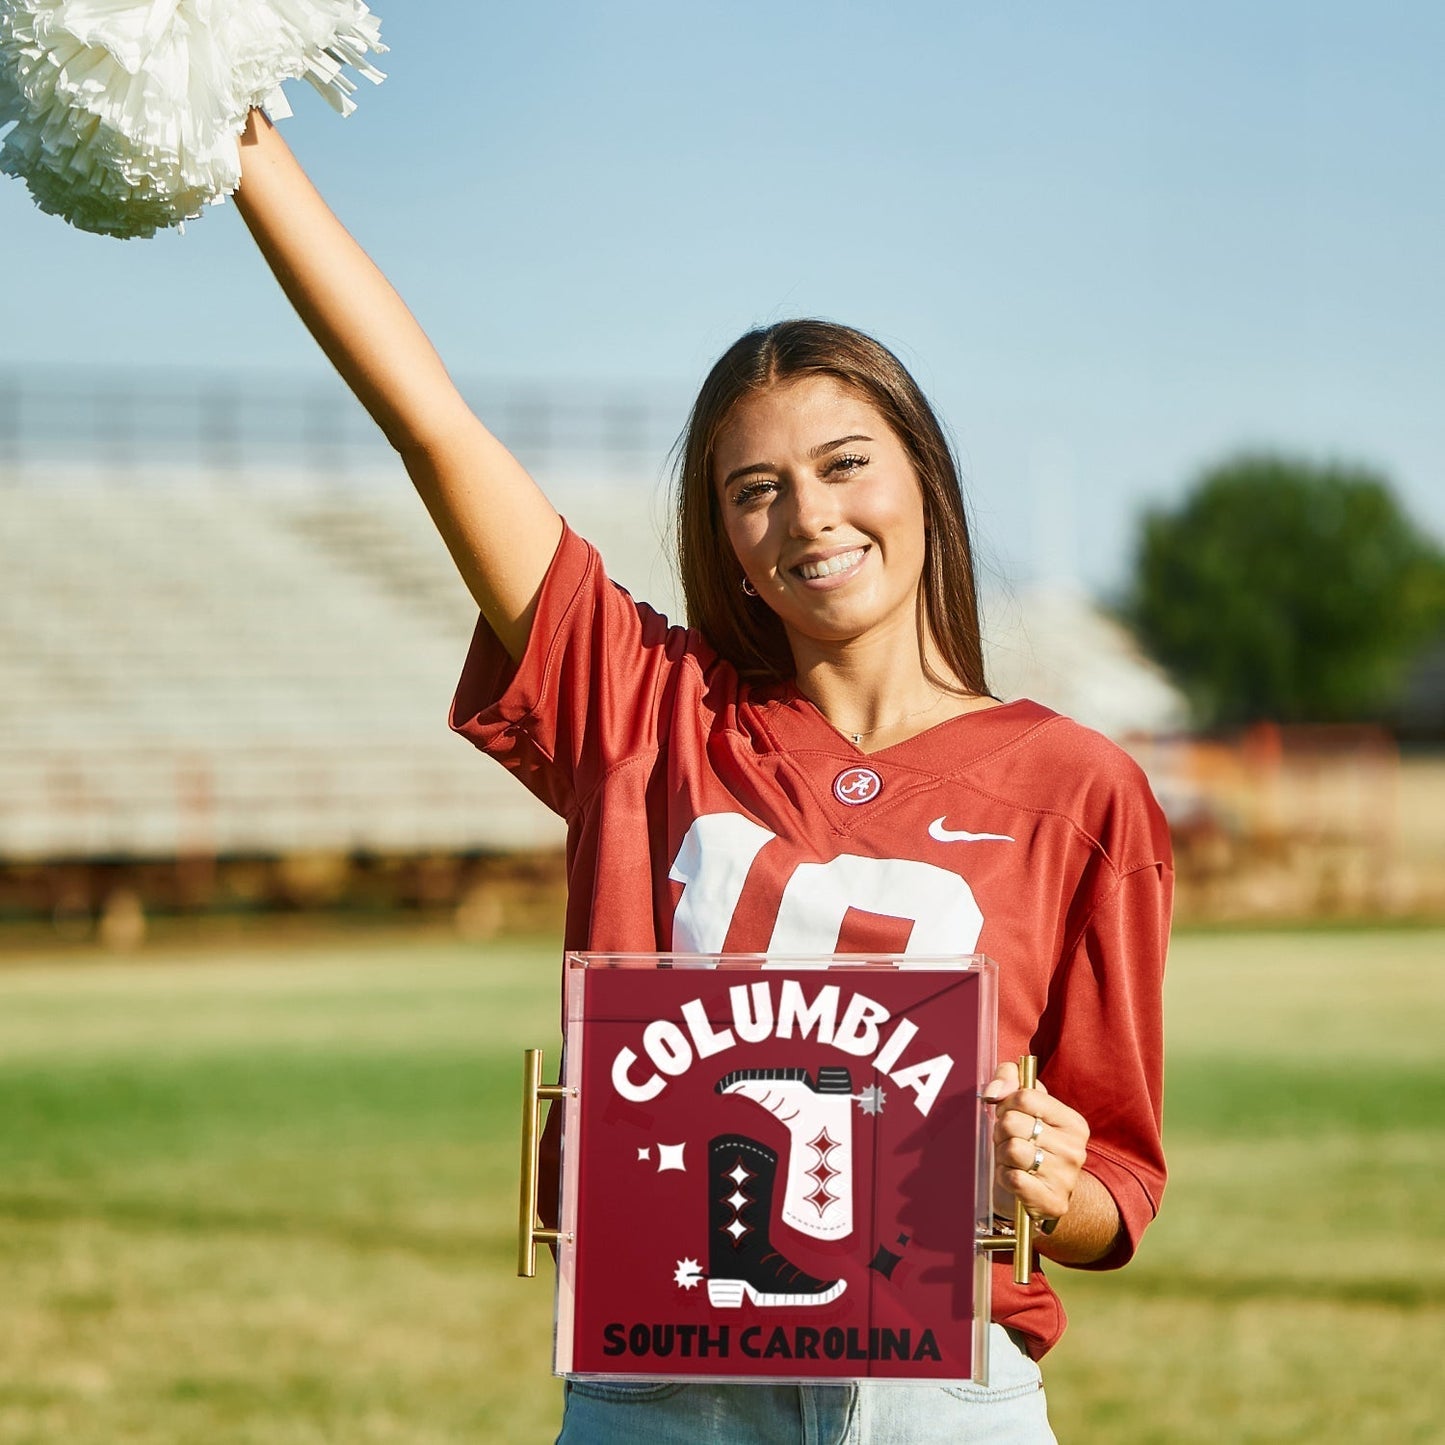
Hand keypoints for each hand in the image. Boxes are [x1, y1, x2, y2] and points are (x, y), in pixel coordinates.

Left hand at [981, 1061, 1089, 1227]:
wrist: (1036, 1195)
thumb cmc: (1025, 1142)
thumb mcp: (1020, 1104)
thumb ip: (1008, 1078)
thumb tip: (995, 1091)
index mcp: (1072, 1122)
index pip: (1025, 1096)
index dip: (1006, 1104)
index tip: (1007, 1114)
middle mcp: (1075, 1149)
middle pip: (1014, 1123)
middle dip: (1001, 1131)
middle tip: (1009, 1141)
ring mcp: (1067, 1178)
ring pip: (1013, 1150)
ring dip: (1002, 1155)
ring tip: (1011, 1160)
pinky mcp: (1054, 1203)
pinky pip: (1014, 1179)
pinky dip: (1005, 1177)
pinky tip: (1013, 1178)